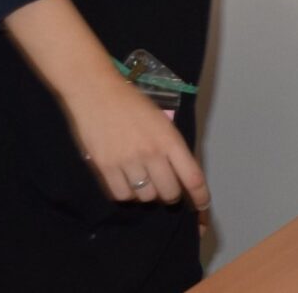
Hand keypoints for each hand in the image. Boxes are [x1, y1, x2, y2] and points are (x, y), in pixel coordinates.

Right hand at [4, 0, 210, 208]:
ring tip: (142, 180)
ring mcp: (127, 162)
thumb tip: (180, 174)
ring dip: (147, 193)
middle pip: (169, 193)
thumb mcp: (161, 121)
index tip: (202, 204)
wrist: (96, 91)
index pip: (193, 177)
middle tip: (164, 187)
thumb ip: (171, 147)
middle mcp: (151, 153)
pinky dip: (126, 193)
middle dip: (170, 194)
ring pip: (145, 196)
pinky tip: (125, 181)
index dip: (200, 196)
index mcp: (170, 140)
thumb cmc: (131, 103)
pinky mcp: (104, 167)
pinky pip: (121, 195)